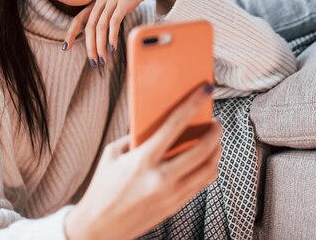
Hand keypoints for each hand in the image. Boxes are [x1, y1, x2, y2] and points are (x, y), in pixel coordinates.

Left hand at [62, 0, 175, 67]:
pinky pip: (114, 22)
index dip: (71, 33)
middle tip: (93, 62)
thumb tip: (103, 34)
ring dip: (100, 45)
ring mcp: (112, 0)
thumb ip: (108, 14)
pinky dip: (112, 36)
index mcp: (97, 1)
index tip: (66, 48)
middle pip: (89, 27)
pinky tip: (113, 48)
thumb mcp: (116, 3)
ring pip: (100, 26)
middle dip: (90, 47)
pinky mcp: (124, 2)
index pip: (79, 18)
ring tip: (103, 59)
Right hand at [64, 83, 220, 239]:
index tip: (205, 90)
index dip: (193, 104)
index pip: (175, 125)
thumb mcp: (112, 154)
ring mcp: (171, 194)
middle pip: (202, 149)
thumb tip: (156, 120)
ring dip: (216, 151)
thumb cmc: (103, 186)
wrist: (98, 227)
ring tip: (214, 140)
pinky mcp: (176, 206)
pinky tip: (207, 159)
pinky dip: (209, 168)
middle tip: (216, 122)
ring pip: (209, 169)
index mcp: (142, 160)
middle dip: (214, 132)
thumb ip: (135, 136)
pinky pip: (202, 183)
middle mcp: (160, 178)